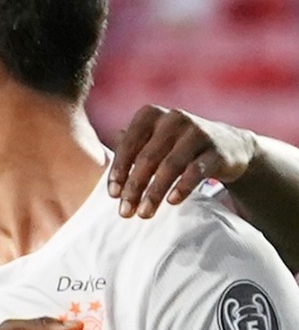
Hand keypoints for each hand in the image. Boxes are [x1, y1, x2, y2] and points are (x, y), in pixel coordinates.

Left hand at [109, 102, 258, 217]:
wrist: (228, 146)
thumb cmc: (176, 147)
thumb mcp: (152, 142)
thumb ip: (128, 149)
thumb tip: (100, 171)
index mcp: (152, 115)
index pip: (129, 144)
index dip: (119, 170)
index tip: (112, 195)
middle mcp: (174, 118)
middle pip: (147, 158)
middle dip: (134, 188)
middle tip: (125, 212)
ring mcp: (198, 132)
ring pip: (170, 166)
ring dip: (154, 193)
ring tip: (144, 214)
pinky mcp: (217, 150)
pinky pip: (196, 170)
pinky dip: (182, 187)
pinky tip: (172, 202)